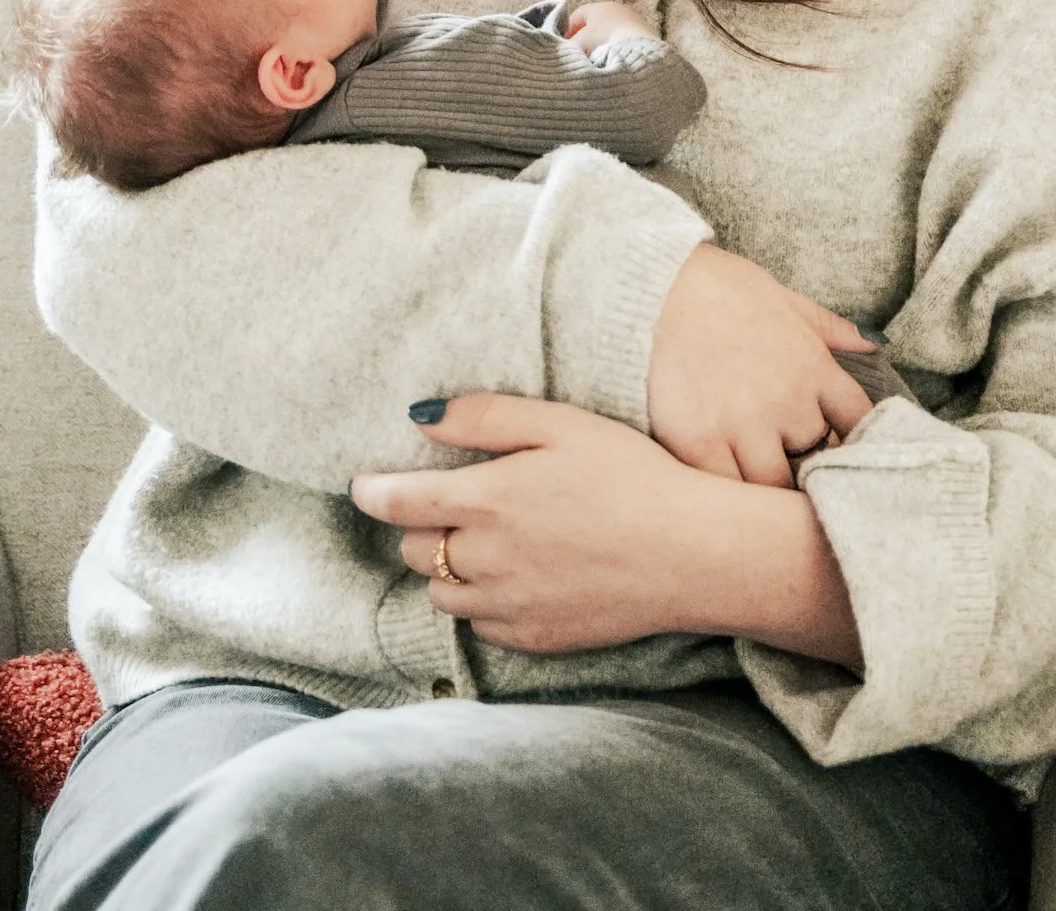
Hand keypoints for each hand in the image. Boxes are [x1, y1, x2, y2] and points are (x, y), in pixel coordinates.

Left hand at [351, 394, 860, 665]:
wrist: (692, 553)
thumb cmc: (630, 475)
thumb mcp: (559, 424)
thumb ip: (484, 417)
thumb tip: (420, 416)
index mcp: (486, 500)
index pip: (397, 504)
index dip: (372, 493)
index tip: (364, 485)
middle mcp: (487, 561)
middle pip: (418, 551)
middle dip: (421, 526)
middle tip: (449, 503)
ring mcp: (510, 608)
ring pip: (444, 595)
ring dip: (448, 568)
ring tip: (483, 542)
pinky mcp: (537, 639)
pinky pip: (483, 627)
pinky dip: (483, 604)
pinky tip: (515, 578)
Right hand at [565, 0, 655, 52]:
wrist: (638, 50)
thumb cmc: (604, 41)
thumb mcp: (581, 42)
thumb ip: (572, 44)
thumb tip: (570, 48)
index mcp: (598, 7)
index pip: (578, 14)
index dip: (569, 28)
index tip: (566, 43)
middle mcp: (616, 8)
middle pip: (596, 21)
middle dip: (587, 36)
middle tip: (582, 51)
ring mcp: (632, 18)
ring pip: (612, 29)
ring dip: (604, 41)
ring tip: (600, 57)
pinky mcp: (644, 30)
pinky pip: (626, 36)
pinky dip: (619, 44)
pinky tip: (617, 57)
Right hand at [648, 244, 875, 487]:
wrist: (652, 285)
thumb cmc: (717, 288)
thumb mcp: (783, 298)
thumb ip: (827, 327)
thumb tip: (871, 342)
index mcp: (813, 366)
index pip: (858, 422)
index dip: (850, 439)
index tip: (831, 444)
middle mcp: (787, 401)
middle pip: (815, 461)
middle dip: (800, 462)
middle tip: (780, 458)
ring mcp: (743, 425)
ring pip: (773, 486)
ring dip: (764, 483)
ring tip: (746, 472)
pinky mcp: (699, 443)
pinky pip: (726, 490)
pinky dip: (725, 490)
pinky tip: (716, 479)